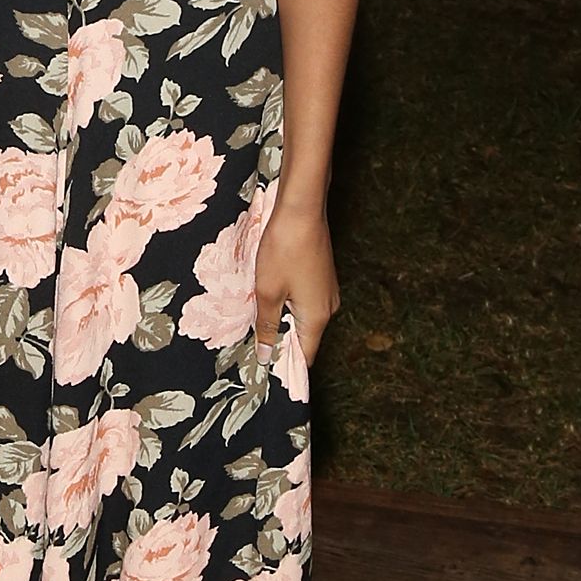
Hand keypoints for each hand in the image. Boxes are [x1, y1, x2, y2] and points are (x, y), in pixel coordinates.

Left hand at [253, 202, 338, 366]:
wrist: (302, 209)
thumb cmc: (284, 250)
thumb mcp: (268, 291)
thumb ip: (266, 326)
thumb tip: (265, 355)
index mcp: (317, 318)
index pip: (304, 356)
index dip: (284, 366)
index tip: (263, 371)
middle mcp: (328, 308)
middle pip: (304, 338)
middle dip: (279, 344)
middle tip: (252, 347)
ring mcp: (327, 291)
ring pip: (302, 318)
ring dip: (281, 322)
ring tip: (256, 322)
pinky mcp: (322, 277)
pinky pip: (304, 302)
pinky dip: (287, 305)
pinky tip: (268, 297)